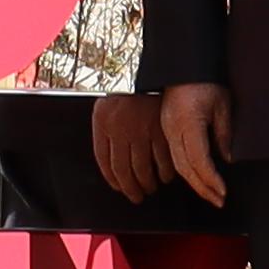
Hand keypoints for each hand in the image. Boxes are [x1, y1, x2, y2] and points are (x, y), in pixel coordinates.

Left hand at [88, 91, 164, 205]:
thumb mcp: (107, 108)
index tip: (119, 188)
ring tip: (151, 188)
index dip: (113, 180)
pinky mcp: (162, 130)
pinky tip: (165, 176)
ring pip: (143, 169)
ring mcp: (141, 130)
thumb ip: (106, 134)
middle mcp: (120, 128)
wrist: (150, 72)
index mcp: (103, 122)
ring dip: (148, 184)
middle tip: (137, 196)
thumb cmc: (127, 91)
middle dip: (130, 189)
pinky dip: (165, 173)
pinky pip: (163, 160)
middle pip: (123, 171)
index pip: (105, 162)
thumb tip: (111, 166)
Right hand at [156, 79, 233, 207]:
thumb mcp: (222, 105)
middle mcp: (173, 130)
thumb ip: (224, 134)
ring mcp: (167, 130)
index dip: (210, 179)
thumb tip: (226, 160)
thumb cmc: (205, 81)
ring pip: (177, 165)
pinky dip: (186, 171)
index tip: (223, 192)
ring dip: (194, 182)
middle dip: (203, 187)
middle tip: (219, 201)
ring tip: (210, 194)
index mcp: (187, 123)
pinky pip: (173, 156)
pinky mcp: (166, 128)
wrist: (182, 64)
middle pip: (185, 167)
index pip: (198, 160)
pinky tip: (197, 178)